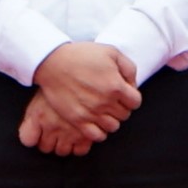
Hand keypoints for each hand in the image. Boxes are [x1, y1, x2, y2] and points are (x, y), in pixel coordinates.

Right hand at [23, 42, 140, 156]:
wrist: (52, 62)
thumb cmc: (81, 55)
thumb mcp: (111, 52)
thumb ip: (128, 68)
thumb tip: (132, 86)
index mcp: (116, 85)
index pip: (135, 102)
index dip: (130, 97)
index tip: (122, 93)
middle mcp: (105, 101)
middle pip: (124, 114)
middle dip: (120, 107)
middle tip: (110, 99)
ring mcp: (91, 112)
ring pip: (113, 127)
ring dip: (110, 119)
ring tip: (102, 110)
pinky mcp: (78, 120)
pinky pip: (97, 136)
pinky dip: (99, 131)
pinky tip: (94, 121)